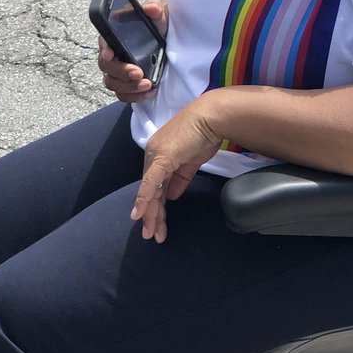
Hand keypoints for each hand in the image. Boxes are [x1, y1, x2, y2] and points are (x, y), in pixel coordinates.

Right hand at [98, 0, 168, 99]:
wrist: (167, 37)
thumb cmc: (157, 24)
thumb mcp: (158, 15)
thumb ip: (154, 10)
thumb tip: (149, 7)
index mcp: (113, 36)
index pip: (103, 44)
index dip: (105, 51)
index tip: (111, 55)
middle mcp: (112, 54)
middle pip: (106, 68)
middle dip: (122, 72)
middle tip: (139, 73)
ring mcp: (118, 70)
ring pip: (113, 84)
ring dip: (128, 87)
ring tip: (147, 85)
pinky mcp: (127, 83)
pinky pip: (123, 95)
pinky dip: (135, 96)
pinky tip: (149, 92)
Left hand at [130, 96, 221, 241]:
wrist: (212, 117)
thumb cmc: (205, 134)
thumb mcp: (192, 161)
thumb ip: (180, 178)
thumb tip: (171, 196)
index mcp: (160, 155)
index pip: (155, 184)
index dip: (155, 205)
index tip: (157, 224)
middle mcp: (153, 155)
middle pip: (150, 190)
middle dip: (152, 215)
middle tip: (152, 235)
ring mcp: (156, 155)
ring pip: (150, 190)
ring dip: (151, 213)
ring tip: (152, 233)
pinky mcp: (162, 157)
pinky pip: (152, 182)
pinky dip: (145, 198)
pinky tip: (140, 214)